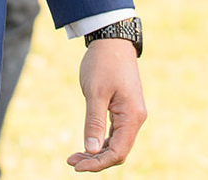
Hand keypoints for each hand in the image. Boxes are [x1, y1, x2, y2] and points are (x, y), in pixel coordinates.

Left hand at [67, 38, 146, 171]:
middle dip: (95, 160)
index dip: (98, 163)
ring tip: (74, 156)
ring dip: (97, 152)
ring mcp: (131, 115)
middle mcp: (136, 119)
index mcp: (132, 116)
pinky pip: (115, 133)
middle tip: (71, 161)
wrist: (112, 41)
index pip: (118, 152)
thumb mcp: (95, 93)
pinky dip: (101, 141)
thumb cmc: (103, 64)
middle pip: (118, 151)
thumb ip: (94, 122)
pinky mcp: (124, 110)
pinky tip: (87, 145)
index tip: (76, 165)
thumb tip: (92, 150)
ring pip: (116, 144)